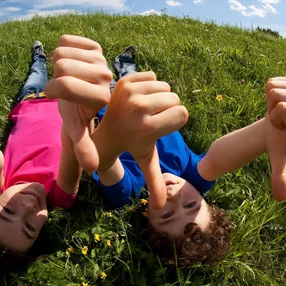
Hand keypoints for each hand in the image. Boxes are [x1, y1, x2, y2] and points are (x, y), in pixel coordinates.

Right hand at [45, 35, 112, 171]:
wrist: (82, 96)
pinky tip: (72, 63)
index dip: (52, 89)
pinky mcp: (95, 46)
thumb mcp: (75, 131)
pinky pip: (66, 39)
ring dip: (58, 63)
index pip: (63, 84)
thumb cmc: (75, 114)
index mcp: (101, 97)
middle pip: (61, 65)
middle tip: (66, 88)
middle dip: (56, 76)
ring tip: (69, 77)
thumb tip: (92, 167)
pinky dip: (62, 50)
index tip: (54, 96)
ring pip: (61, 51)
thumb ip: (82, 147)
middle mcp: (106, 77)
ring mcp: (102, 60)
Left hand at [93, 72, 187, 209]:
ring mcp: (131, 91)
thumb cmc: (129, 144)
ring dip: (158, 96)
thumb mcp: (145, 161)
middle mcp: (139, 108)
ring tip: (143, 109)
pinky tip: (137, 97)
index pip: (183, 113)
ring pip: (165, 86)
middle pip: (175, 99)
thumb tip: (161, 209)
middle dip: (166, 108)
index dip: (173, 120)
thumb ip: (155, 183)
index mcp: (148, 128)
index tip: (158, 127)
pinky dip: (149, 85)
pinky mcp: (125, 79)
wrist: (102, 128)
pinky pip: (153, 77)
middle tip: (149, 118)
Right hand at [265, 77, 285, 200]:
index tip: (280, 128)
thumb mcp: (277, 156)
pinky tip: (276, 100)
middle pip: (278, 96)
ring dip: (269, 100)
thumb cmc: (277, 141)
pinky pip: (273, 80)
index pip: (283, 108)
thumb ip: (280, 175)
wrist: (277, 126)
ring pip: (274, 87)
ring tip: (277, 110)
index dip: (274, 118)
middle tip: (278, 119)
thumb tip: (280, 198)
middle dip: (270, 108)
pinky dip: (269, 90)